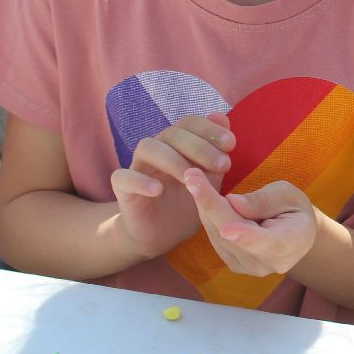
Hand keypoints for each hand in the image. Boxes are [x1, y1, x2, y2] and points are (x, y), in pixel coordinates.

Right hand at [109, 113, 233, 259]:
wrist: (163, 234)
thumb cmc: (187, 202)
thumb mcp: (209, 179)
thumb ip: (216, 152)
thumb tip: (222, 118)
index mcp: (177, 143)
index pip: (188, 123)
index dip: (208, 128)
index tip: (231, 144)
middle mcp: (157, 149)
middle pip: (172, 133)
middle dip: (199, 146)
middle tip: (223, 164)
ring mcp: (138, 166)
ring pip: (148, 147)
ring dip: (173, 160)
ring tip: (192, 178)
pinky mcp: (122, 188)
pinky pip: (123, 177)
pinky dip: (140, 180)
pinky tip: (158, 189)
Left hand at [186, 171, 319, 275]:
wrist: (296, 235)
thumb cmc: (294, 209)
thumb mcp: (288, 194)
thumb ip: (263, 200)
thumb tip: (233, 202)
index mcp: (291, 243)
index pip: (267, 243)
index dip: (246, 237)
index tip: (226, 229)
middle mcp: (268, 263)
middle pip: (233, 235)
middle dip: (210, 205)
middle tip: (192, 176)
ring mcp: (249, 268)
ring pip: (218, 235)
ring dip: (204, 206)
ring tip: (194, 179)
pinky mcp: (233, 264)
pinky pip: (215, 238)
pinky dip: (208, 215)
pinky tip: (203, 196)